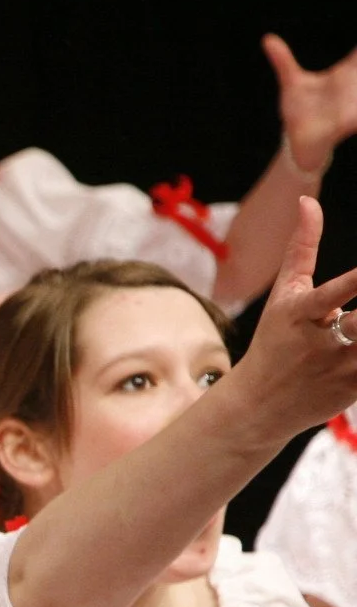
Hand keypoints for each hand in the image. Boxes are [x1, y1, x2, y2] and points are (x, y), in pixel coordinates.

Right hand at [227, 199, 356, 436]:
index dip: (355, 283)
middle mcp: (320, 342)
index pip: (332, 294)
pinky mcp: (353, 389)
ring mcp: (339, 368)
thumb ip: (301, 247)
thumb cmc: (276, 339)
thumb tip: (307, 201)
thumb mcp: (283, 294)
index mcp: (300, 315)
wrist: (259, 405)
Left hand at [267, 35, 356, 176]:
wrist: (299, 142)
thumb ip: (283, 60)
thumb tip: (267, 38)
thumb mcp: (292, 83)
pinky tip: (353, 115)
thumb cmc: (299, 109)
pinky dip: (354, 116)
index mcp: (344, 74)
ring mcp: (352, 105)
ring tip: (356, 88)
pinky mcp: (347, 123)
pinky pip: (355, 118)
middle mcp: (353, 87)